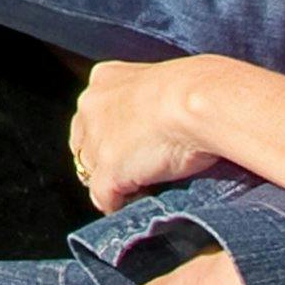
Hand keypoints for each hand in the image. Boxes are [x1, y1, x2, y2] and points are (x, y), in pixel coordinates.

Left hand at [67, 57, 240, 207]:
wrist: (197, 101)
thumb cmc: (197, 90)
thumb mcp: (164, 84)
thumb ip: (150, 101)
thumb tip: (162, 125)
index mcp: (104, 78)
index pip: (94, 114)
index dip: (110, 134)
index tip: (131, 145)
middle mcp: (92, 106)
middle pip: (86, 143)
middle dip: (106, 158)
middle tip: (137, 170)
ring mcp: (98, 140)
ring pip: (91, 171)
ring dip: (113, 183)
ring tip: (142, 188)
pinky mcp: (110, 171)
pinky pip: (104, 198)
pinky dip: (117, 205)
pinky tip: (139, 204)